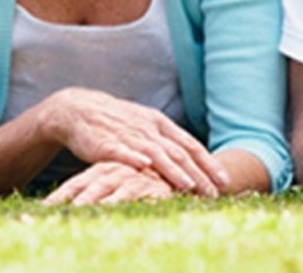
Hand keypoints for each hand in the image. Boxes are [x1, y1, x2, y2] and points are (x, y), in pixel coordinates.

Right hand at [36, 88, 224, 196]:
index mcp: (159, 124)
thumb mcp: (144, 125)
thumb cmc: (115, 122)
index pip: (190, 145)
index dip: (208, 163)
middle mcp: (148, 129)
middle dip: (198, 174)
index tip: (224, 180)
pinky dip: (134, 158)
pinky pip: (122, 151)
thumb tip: (191, 161)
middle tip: (213, 193)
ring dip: (173, 170)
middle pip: (179, 152)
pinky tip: (145, 166)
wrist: (78, 109)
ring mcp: (128, 135)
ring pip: (156, 154)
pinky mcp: (106, 143)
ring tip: (188, 185)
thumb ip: (165, 142)